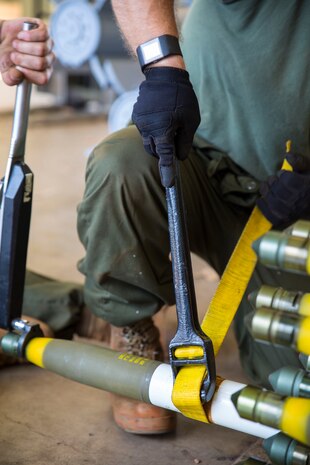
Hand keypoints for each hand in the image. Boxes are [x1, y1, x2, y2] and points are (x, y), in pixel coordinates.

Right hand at [0, 18, 53, 85]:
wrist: (2, 39)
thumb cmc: (7, 58)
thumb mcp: (6, 71)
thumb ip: (11, 78)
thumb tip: (18, 74)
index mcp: (43, 74)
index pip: (43, 78)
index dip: (29, 74)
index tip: (18, 68)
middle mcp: (49, 61)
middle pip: (41, 63)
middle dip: (22, 59)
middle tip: (13, 55)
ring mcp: (48, 45)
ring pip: (41, 49)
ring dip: (23, 47)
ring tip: (15, 44)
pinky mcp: (45, 31)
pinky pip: (43, 34)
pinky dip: (28, 35)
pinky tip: (20, 36)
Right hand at [132, 67, 200, 186]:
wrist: (163, 73)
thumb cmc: (181, 97)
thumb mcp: (191, 120)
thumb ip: (185, 142)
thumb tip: (180, 158)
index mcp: (163, 131)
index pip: (165, 158)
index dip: (167, 172)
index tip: (168, 185)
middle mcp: (148, 129)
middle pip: (155, 151)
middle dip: (163, 151)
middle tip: (176, 137)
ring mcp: (140, 122)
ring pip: (148, 141)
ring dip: (158, 140)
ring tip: (169, 123)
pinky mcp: (136, 115)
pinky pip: (144, 130)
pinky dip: (153, 129)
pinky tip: (161, 116)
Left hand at [257, 152, 309, 228]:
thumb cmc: (309, 184)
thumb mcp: (309, 170)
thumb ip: (299, 161)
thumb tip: (288, 155)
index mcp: (307, 188)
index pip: (289, 180)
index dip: (284, 175)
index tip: (283, 174)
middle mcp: (299, 202)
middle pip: (279, 190)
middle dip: (273, 182)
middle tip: (272, 179)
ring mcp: (291, 213)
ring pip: (274, 202)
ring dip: (266, 192)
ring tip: (265, 186)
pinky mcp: (284, 221)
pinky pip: (270, 216)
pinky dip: (263, 207)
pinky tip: (260, 199)